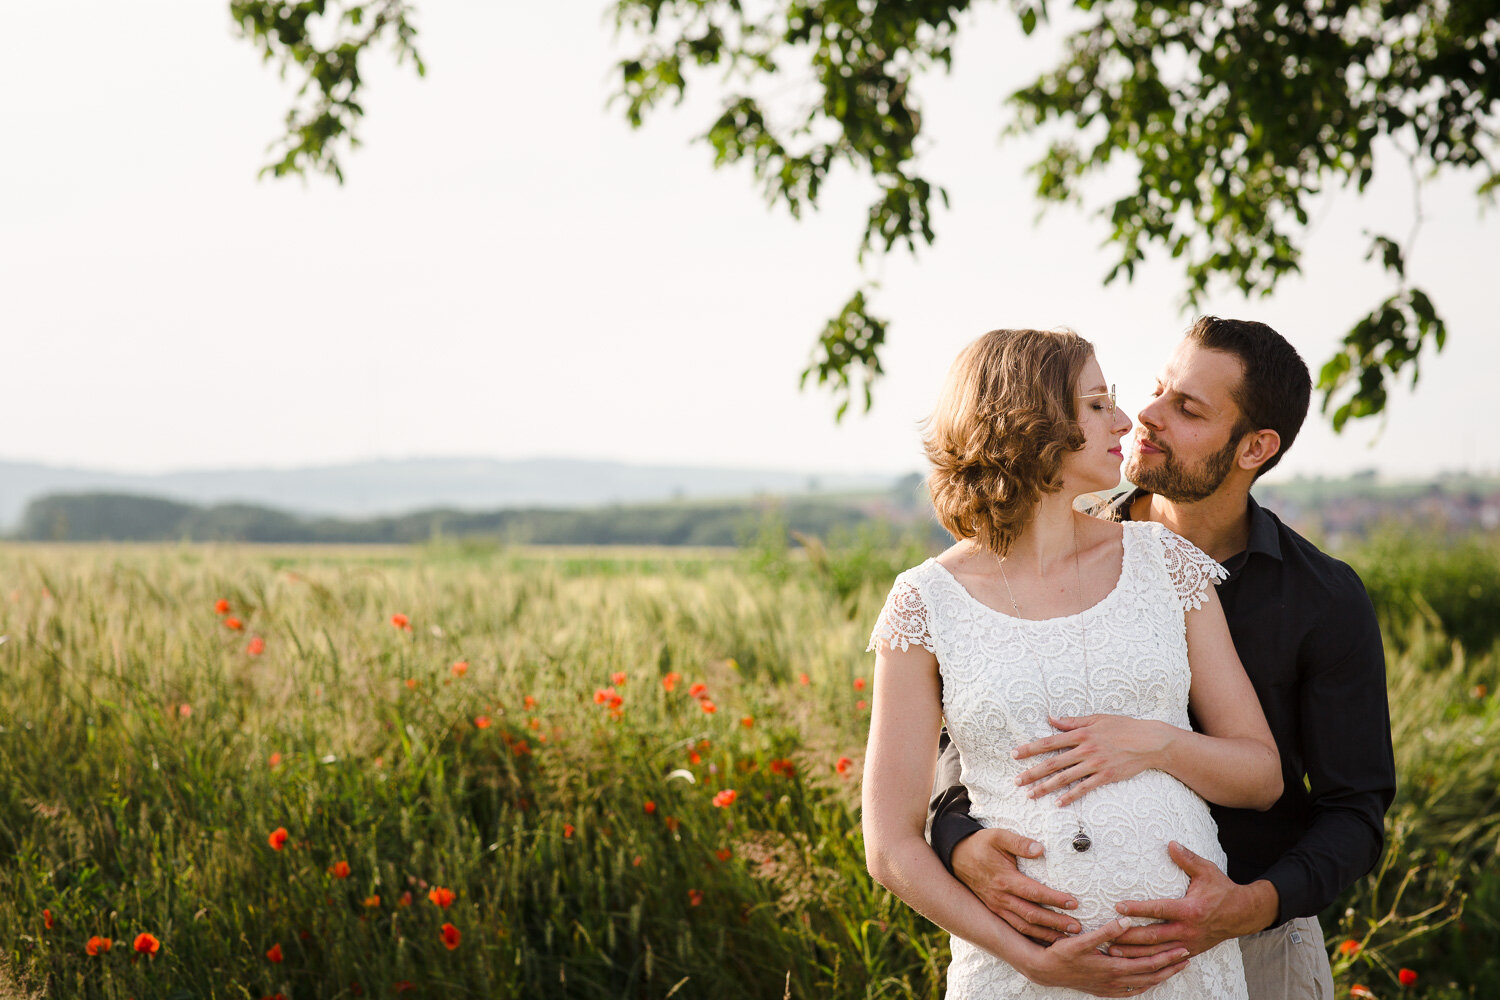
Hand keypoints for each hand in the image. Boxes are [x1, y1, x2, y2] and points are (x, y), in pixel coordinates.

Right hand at [950, 827, 1080, 942]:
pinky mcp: (995, 911)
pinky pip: (1015, 928)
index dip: (1055, 899)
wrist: (956, 856)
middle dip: (1055, 923)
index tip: (1074, 902)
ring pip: (1024, 926)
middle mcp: (1001, 897)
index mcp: (1004, 879)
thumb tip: (1040, 848)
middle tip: (1077, 928)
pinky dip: (1031, 937)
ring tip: (1066, 938)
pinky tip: (1044, 939)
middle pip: (1032, 915)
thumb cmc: (980, 844)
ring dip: (1045, 934)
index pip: (1034, 893)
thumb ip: (1019, 842)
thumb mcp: (998, 836)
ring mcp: (997, 907)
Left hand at [1014, 715, 1171, 805]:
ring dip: (1046, 787)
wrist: (1150, 741)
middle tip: (1016, 781)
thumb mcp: (1097, 718)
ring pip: (1065, 778)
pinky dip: (1070, 796)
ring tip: (1031, 795)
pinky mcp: (1106, 776)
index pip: (1049, 742)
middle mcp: (1085, 749)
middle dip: (1032, 772)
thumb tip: (1050, 718)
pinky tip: (1058, 803)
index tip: (1014, 754)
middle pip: (1053, 763)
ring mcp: (1095, 764)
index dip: (1030, 749)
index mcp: (1081, 733)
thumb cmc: (1123, 727)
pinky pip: (1084, 788)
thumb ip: (1072, 721)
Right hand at [1020, 917, 1189, 996]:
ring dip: (1160, 976)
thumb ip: (1106, 931)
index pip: (1149, 964)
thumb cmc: (1061, 953)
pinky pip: (1131, 991)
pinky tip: (1147, 981)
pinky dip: (1144, 985)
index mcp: (1114, 968)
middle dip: (1170, 967)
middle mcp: (1116, 981)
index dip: (1168, 958)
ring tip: (1173, 968)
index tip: (1184, 949)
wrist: (1045, 971)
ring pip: (1143, 984)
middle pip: (1151, 976)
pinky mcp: (1104, 990)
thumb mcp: (1082, 940)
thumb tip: (1126, 921)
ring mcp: (1110, 988)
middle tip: (1187, 957)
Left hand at [1107, 842, 1279, 958]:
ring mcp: (1189, 943)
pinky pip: (1166, 959)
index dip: (1138, 908)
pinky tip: (1132, 961)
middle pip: (1153, 936)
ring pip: (1157, 952)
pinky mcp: (1189, 951)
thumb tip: (1170, 843)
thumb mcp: (1207, 871)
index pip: (1159, 909)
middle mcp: (1188, 930)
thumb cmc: (1222, 890)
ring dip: (1134, 952)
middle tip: (1107, 934)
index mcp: (1190, 910)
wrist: (1243, 915)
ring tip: (1112, 950)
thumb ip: (1187, 859)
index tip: (1118, 906)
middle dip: (1130, 936)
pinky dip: (1149, 961)